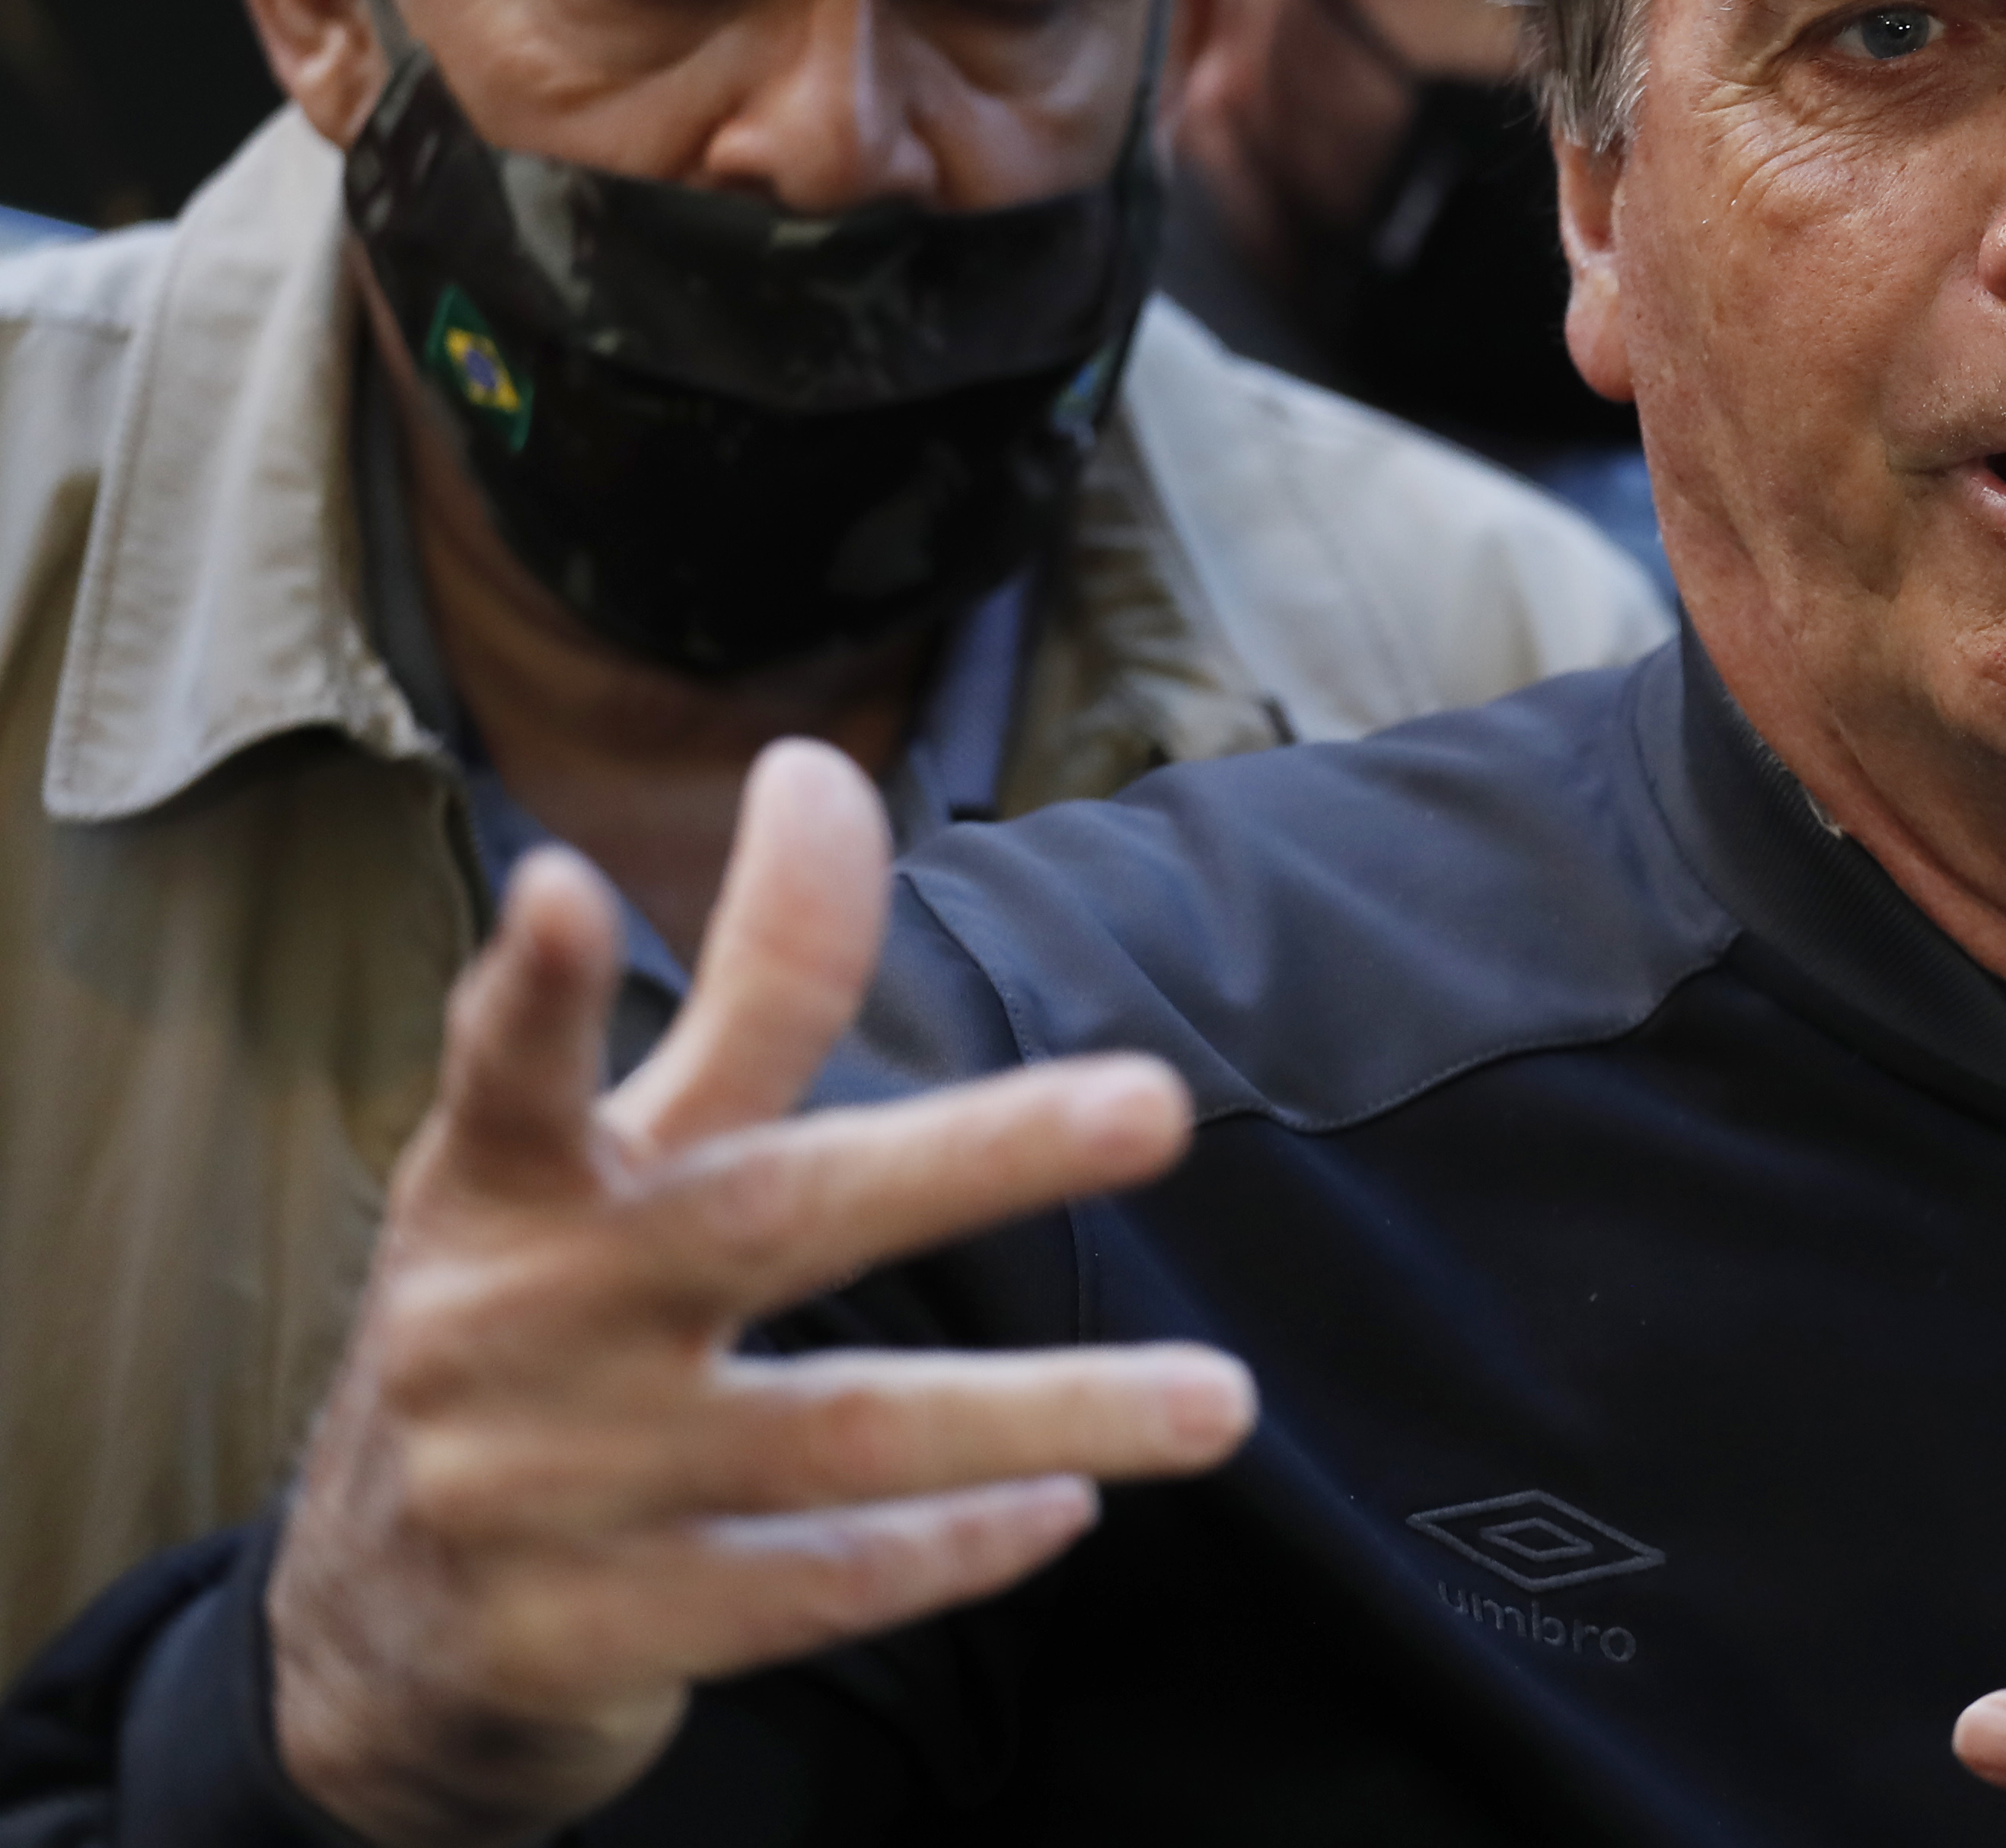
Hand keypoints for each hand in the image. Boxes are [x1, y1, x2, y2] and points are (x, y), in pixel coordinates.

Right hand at [268, 742, 1256, 1847]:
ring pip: (839, 1434)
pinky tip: (1067, 1506)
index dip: (534, 985)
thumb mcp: (586, 1169)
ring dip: (1048, 1410)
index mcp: (505, 1189)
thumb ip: (730, 991)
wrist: (371, 1647)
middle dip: (967, 1158)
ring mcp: (544, 1489)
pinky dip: (947, 1546)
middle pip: (764, 1220)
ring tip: (1219, 1399)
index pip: (521, 1070)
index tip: (556, 884)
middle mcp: (515, 1325)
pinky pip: (811, 1582)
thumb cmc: (520, 1336)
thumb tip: (821, 771)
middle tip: (1153, 1104)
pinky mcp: (585, 1634)